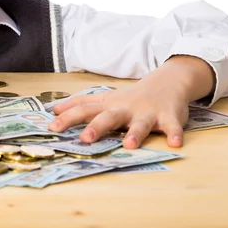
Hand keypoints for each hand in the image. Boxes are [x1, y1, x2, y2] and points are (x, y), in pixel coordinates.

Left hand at [48, 84, 188, 148]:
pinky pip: (172, 126)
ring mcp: (147, 112)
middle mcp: (125, 109)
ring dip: (135, 133)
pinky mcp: (168, 117)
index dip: (68, 118)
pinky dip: (175, 133)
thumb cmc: (130, 97)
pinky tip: (175, 143)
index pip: (84, 109)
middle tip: (84, 139)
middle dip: (96, 127)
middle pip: (108, 117)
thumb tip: (54, 109)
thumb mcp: (104, 99)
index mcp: (108, 106)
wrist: (166, 82)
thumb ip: (81, 104)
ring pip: (140, 123)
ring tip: (129, 145)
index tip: (51, 128)